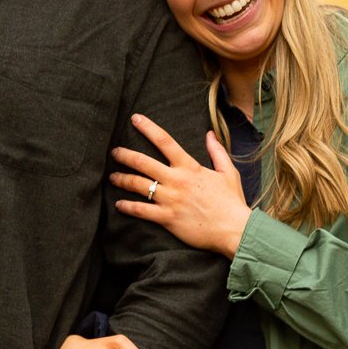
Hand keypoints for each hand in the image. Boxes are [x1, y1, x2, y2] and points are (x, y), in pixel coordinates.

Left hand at [112, 114, 251, 257]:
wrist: (235, 230)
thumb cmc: (232, 202)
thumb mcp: (228, 172)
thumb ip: (217, 152)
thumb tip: (210, 134)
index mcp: (190, 167)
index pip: (165, 141)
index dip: (148, 127)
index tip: (135, 118)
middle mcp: (176, 180)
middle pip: (143, 162)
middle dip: (124, 155)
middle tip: (114, 151)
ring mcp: (170, 200)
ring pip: (138, 185)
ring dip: (122, 179)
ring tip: (112, 177)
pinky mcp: (167, 218)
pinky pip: (141, 210)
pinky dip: (127, 206)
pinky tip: (119, 204)